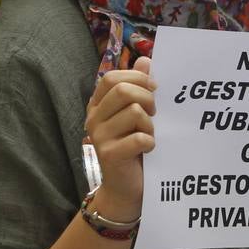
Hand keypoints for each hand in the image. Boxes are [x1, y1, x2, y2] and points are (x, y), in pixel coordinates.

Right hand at [84, 56, 154, 221]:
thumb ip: (140, 87)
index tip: (155, 88)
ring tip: (149, 135)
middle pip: (122, 91)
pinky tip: (148, 150)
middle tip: (155, 114)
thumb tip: (147, 59)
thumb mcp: (139, 115)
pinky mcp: (109, 155)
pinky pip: (139, 138)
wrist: (127, 189)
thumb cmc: (135, 148)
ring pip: (134, 112)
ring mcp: (98, 137)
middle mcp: (93, 118)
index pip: (112, 78)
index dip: (137, 78)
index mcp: (98, 105)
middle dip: (147, 98)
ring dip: (150, 124)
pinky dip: (150, 142)